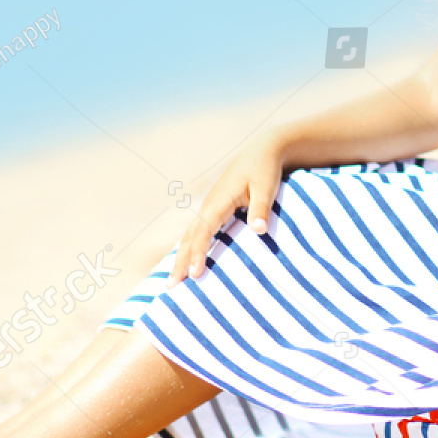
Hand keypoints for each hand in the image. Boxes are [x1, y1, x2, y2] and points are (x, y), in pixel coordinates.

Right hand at [167, 135, 284, 285]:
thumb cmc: (265, 168)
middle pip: (190, 237)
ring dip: (181, 257)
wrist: (263, 150)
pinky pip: (198, 232)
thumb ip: (261, 208)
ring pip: (190, 235)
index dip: (198, 253)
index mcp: (219, 201)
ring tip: (173, 280)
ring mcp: (210, 207)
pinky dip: (190, 248)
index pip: (203, 231)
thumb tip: (258, 230)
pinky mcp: (215, 209)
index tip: (195, 274)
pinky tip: (188, 261)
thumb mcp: (266, 186)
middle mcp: (209, 205)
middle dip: (180, 261)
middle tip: (171, 287)